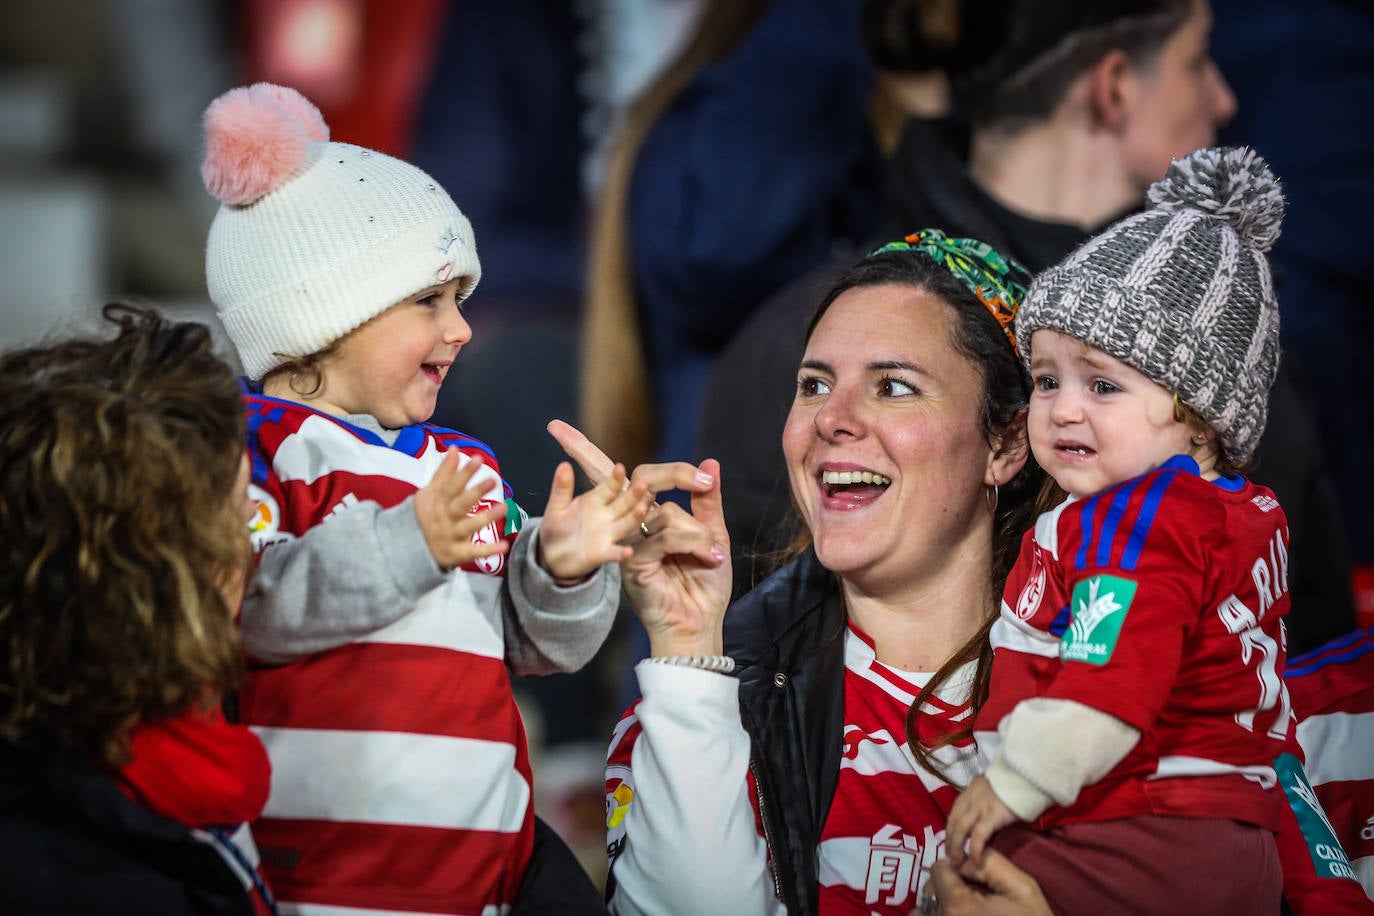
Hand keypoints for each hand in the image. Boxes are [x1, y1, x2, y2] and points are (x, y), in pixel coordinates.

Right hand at [413, 449, 510, 568]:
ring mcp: (450, 536)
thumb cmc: (425, 515)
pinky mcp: (456, 553)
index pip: (452, 485)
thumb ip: (444, 472)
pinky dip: (488, 551)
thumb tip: (454, 448)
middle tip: (493, 480)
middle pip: (460, 504)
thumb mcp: (429, 493)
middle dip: (475, 492)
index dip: (464, 472)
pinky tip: (504, 545)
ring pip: (469, 526)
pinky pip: (473, 552)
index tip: (478, 458)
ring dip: (486, 518)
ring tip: (503, 507)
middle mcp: (444, 518)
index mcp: (438, 501)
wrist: (407, 549)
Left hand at [536, 461, 651, 582]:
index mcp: (595, 501)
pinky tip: (628, 551)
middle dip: (634, 495)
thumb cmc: (557, 528)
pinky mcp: (603, 554)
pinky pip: (615, 553)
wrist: (552, 556)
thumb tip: (563, 464)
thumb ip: (562, 487)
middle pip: (624, 504)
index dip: (615, 479)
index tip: (620, 468)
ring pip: (626, 524)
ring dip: (635, 517)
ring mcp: (607, 535)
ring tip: (642, 509)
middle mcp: (607, 516)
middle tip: (643, 484)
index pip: (609, 488)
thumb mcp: (557, 506)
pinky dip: (622, 553)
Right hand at [623, 458, 731, 656]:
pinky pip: (663, 538)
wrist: (701, 625)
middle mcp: (637, 529)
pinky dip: (692, 544)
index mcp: (653, 520)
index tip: (706, 477)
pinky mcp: (632, 564)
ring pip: (664, 512)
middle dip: (676, 474)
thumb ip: (707, 502)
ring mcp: (632, 545)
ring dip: (698, 531)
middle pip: (644, 480)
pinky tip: (709, 559)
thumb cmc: (704, 587)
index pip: (649, 479)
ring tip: (713, 554)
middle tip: (704, 484)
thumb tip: (711, 462)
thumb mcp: (713, 537)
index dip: (672, 469)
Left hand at [913, 849, 1050, 915]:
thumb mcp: (1022, 888)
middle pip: (930, 888)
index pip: (938, 870)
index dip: (955, 868)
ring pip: (923, 909)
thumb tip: (964, 858)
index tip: (972, 878)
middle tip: (971, 894)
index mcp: (960, 905)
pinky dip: (935, 914)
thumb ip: (990, 864)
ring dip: (937, 904)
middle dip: (947, 885)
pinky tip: (955, 914)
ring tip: (962, 908)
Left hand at [945, 775, 1016, 866]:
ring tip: (957, 864)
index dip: (949, 831)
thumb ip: (982, 800)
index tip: (949, 844)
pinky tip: (975, 860)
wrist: (1026, 775)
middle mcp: (969, 799)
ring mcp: (979, 807)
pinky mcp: (992, 815)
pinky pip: (978, 835)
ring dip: (957, 848)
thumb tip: (981, 818)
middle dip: (950, 842)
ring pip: (961, 830)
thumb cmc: (1012, 783)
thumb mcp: (990, 788)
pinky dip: (974, 849)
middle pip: (953, 823)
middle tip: (950, 858)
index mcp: (969, 793)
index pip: (953, 815)